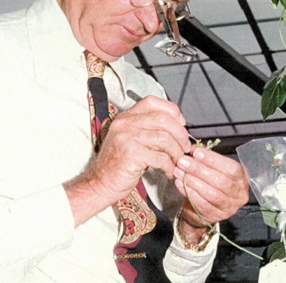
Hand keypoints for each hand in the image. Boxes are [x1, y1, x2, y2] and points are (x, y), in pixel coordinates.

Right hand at [64, 96, 190, 225]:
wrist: (100, 183)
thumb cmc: (118, 164)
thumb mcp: (131, 139)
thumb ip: (149, 129)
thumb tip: (178, 126)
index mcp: (126, 116)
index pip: (153, 102)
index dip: (172, 111)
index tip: (181, 124)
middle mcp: (125, 123)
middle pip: (163, 119)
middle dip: (180, 134)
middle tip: (185, 146)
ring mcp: (127, 137)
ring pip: (164, 138)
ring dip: (177, 152)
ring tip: (178, 161)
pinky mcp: (131, 154)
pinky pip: (160, 157)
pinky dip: (169, 166)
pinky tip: (168, 171)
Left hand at [173, 146, 248, 238]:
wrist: (203, 207)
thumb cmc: (209, 182)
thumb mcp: (210, 167)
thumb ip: (204, 157)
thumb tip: (194, 148)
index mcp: (241, 178)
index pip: (231, 168)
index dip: (214, 160)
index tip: (197, 153)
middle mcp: (239, 194)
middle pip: (220, 181)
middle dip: (199, 169)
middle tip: (182, 161)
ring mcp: (229, 207)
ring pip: (210, 193)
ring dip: (192, 181)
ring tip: (178, 171)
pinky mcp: (216, 217)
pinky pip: (201, 204)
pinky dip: (188, 192)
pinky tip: (179, 183)